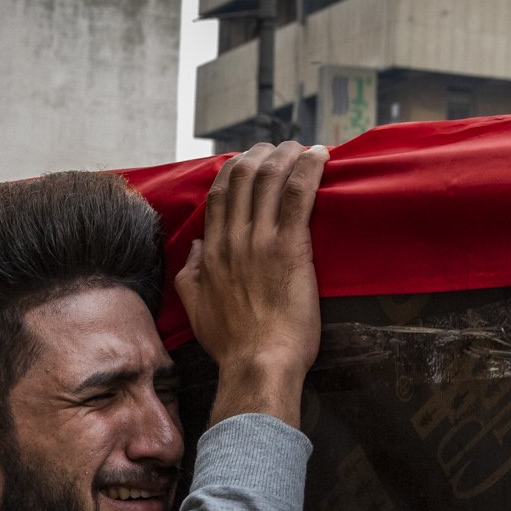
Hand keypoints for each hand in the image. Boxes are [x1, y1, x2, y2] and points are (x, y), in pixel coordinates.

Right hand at [175, 142, 323, 426]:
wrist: (259, 363)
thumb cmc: (232, 343)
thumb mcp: (195, 306)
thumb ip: (190, 272)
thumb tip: (196, 246)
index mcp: (212, 251)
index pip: (220, 195)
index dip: (235, 170)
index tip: (251, 160)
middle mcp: (233, 239)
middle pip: (244, 177)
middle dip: (262, 154)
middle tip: (281, 149)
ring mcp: (261, 241)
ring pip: (270, 179)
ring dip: (287, 155)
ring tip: (302, 147)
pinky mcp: (290, 248)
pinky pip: (299, 195)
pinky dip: (309, 169)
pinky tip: (320, 155)